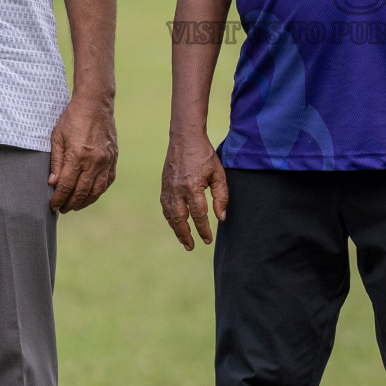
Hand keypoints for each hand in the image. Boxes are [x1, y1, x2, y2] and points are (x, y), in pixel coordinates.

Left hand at [49, 97, 117, 212]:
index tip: (52, 206)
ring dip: (85, 202)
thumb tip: (53, 183)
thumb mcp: (57, 137)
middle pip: (81, 192)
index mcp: (77, 156)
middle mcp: (94, 161)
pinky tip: (91, 194)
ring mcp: (106, 161)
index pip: (66, 186)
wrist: (95, 104)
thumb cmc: (72, 119)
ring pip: (97, 191)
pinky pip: (108, 181)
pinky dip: (99, 191)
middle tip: (62, 209)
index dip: (58, 199)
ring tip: (75, 205)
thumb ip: (56, 162)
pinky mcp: (113, 158)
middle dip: (70, 204)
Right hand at [160, 133, 228, 249]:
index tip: (207, 240)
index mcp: (192, 187)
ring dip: (176, 229)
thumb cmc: (204, 155)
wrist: (185, 138)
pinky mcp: (163, 185)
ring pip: (170, 215)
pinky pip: (165, 206)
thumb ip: (221, 196)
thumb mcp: (218, 174)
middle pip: (179, 219)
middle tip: (191, 247)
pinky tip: (176, 223)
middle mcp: (177, 190)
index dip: (203, 230)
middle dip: (185, 235)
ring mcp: (168, 188)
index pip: (198, 215)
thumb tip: (221, 218)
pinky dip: (170, 218)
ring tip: (184, 240)